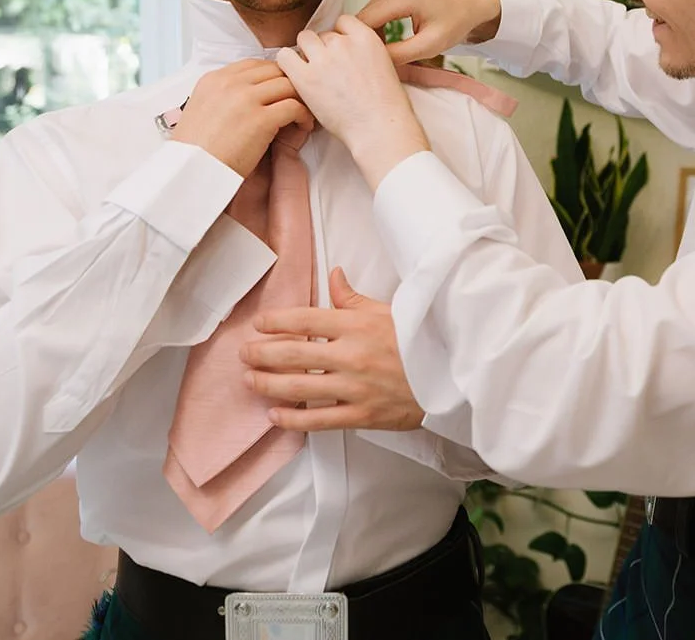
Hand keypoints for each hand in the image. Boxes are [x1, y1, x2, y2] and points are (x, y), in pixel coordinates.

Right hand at [167, 59, 312, 176]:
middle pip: (274, 70)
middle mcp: (230, 83)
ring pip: (287, 84)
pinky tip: (303, 125)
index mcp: (214, 80)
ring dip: (299, 98)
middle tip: (297, 100)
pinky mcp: (261, 119)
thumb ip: (222, 98)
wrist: (190, 171)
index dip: (272, 76)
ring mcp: (245, 99)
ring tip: (302, 114)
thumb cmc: (195, 151)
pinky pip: (294, 106)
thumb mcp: (200, 110)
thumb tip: (248, 98)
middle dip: (289, 84)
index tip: (280, 90)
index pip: (253, 65)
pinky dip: (304, 115)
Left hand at [241, 268, 423, 432]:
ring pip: (299, 388)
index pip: (305, 320)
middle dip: (262, 353)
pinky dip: (294, 419)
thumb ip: (353, 298)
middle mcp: (351, 356)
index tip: (259, 324)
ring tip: (250, 380)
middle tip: (245, 353)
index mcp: (357, 326)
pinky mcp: (362, 415)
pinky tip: (275, 416)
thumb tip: (334, 275)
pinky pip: (320, 420)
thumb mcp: (388, 311)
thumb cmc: (419, 341)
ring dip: (268, 384)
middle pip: (294, 354)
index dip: (276, 322)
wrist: (449, 376)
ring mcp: (355, 388)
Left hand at [276, 16, 429, 188]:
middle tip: (327, 71)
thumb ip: (364, 53)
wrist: (380, 128)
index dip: (339, 36)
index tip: (340, 52)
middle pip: (323, 33)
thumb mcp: (385, 66)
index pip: (343, 22)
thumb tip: (348, 55)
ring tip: (312, 74)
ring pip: (304, 40)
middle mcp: (343, 43)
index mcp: (365, 38)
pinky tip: (296, 77)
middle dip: (323, 49)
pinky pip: (284, 56)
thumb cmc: (386, 107)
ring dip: (306, 53)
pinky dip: (287, 63)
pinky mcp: (305, 77)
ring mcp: (323, 59)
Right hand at [356, 0, 501, 65]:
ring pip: (366, 17)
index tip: (369, 64)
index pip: (362, 23)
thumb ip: (399, 55)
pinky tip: (391, 42)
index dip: (360, 45)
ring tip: (389, 54)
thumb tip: (373, 62)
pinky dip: (378, 28)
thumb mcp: (430, 45)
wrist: (473, 4)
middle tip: (381, 63)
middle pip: (362, 20)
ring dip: (373, 37)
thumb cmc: (458, 20)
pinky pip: (374, 12)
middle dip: (368, 43)